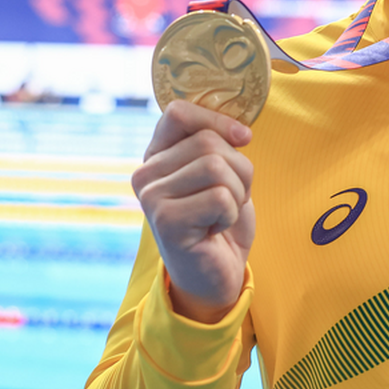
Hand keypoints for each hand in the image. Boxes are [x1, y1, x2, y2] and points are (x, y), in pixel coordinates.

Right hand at [132, 100, 255, 323]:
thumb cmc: (218, 221)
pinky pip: (220, 197)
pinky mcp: (165, 221)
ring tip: (222, 214)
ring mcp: (151, 197)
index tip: (243, 139)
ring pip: (217, 167)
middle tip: (230, 198)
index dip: (217, 120)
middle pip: (208, 141)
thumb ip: (217, 144)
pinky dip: (230, 214)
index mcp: (156, 155)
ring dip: (237, 193)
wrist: (214, 276)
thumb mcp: (220, 174)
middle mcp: (145, 173)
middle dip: (239, 169)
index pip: (178, 112)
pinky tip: (215, 229)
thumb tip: (241, 130)